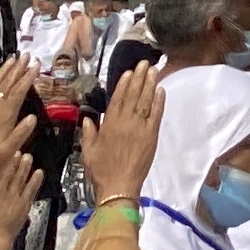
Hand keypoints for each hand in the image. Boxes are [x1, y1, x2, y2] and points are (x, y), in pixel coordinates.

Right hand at [83, 63, 165, 204]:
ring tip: (154, 70)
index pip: (117, 99)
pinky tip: (161, 90)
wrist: (119, 186)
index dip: (124, 84)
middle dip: (139, 78)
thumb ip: (88, 133)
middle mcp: (125, 122)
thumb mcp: (88, 151)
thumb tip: (88, 118)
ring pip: (145, 102)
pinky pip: (156, 115)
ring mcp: (140, 128)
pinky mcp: (151, 136)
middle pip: (133, 95)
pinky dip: (159, 102)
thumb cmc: (101, 170)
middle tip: (145, 63)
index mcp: (109, 125)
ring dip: (150, 85)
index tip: (129, 72)